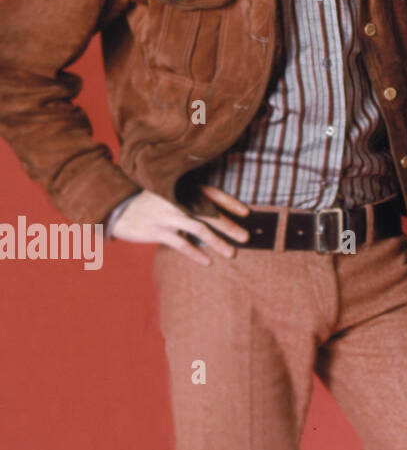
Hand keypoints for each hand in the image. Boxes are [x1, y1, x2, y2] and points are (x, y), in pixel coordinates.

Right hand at [112, 184, 250, 264]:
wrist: (117, 207)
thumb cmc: (149, 202)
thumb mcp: (169, 194)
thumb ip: (189, 201)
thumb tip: (217, 216)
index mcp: (183, 188)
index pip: (212, 193)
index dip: (230, 203)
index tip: (247, 213)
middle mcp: (178, 200)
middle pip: (210, 213)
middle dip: (230, 226)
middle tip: (246, 237)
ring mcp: (167, 216)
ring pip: (199, 230)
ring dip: (218, 243)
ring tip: (232, 253)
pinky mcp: (157, 231)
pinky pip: (181, 244)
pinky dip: (196, 253)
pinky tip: (208, 261)